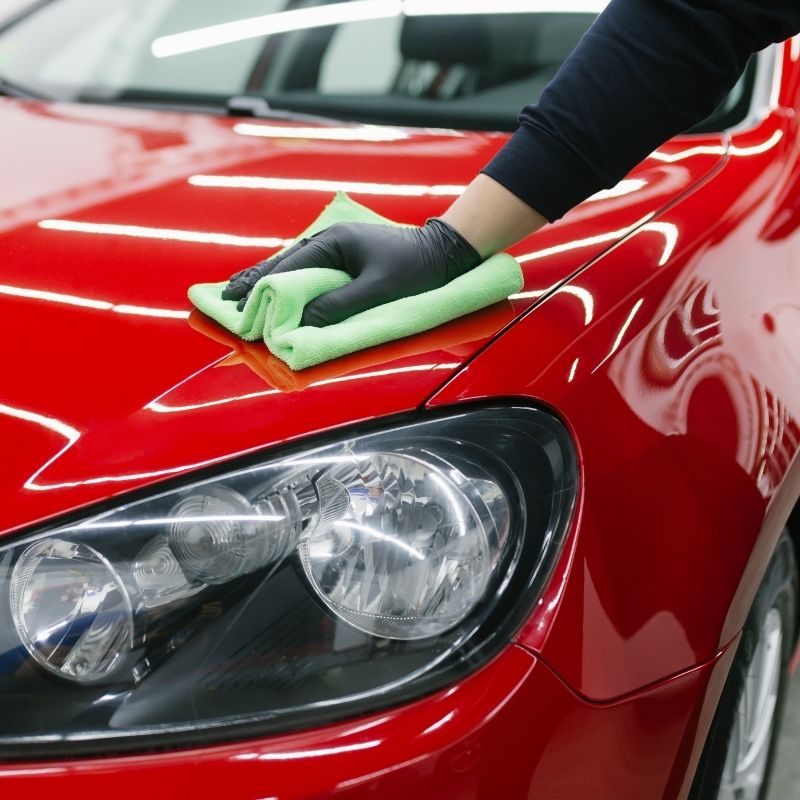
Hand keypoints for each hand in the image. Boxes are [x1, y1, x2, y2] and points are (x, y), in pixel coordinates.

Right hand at [220, 218, 481, 325]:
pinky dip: (285, 283)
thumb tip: (304, 321)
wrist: (442, 252)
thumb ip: (340, 305)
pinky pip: (305, 272)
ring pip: (290, 267)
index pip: (287, 268)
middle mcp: (327, 241)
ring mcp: (333, 249)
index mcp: (332, 242)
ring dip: (266, 283)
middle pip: (281, 264)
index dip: (261, 290)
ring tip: (238, 296)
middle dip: (253, 283)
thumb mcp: (378, 289)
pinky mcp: (342, 260)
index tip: (237, 306)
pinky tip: (273, 292)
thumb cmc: (414, 268)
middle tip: (224, 300)